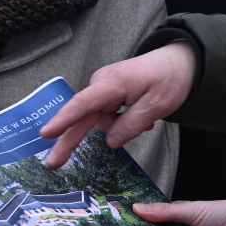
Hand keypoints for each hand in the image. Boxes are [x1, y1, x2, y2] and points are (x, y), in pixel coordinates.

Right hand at [40, 42, 194, 167]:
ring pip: (98, 121)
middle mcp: (101, 85)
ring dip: (117, 127)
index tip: (46, 134)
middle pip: (80, 117)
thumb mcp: (158, 105)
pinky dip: (119, 122)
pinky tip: (139, 116)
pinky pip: (106, 117)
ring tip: (145, 119)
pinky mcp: (106, 96)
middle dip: (67, 141)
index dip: (64, 119)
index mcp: (112, 83)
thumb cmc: (170, 77)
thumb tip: (111, 142)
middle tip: (53, 164)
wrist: (179, 62)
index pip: (83, 103)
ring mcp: (102, 90)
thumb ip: (132, 124)